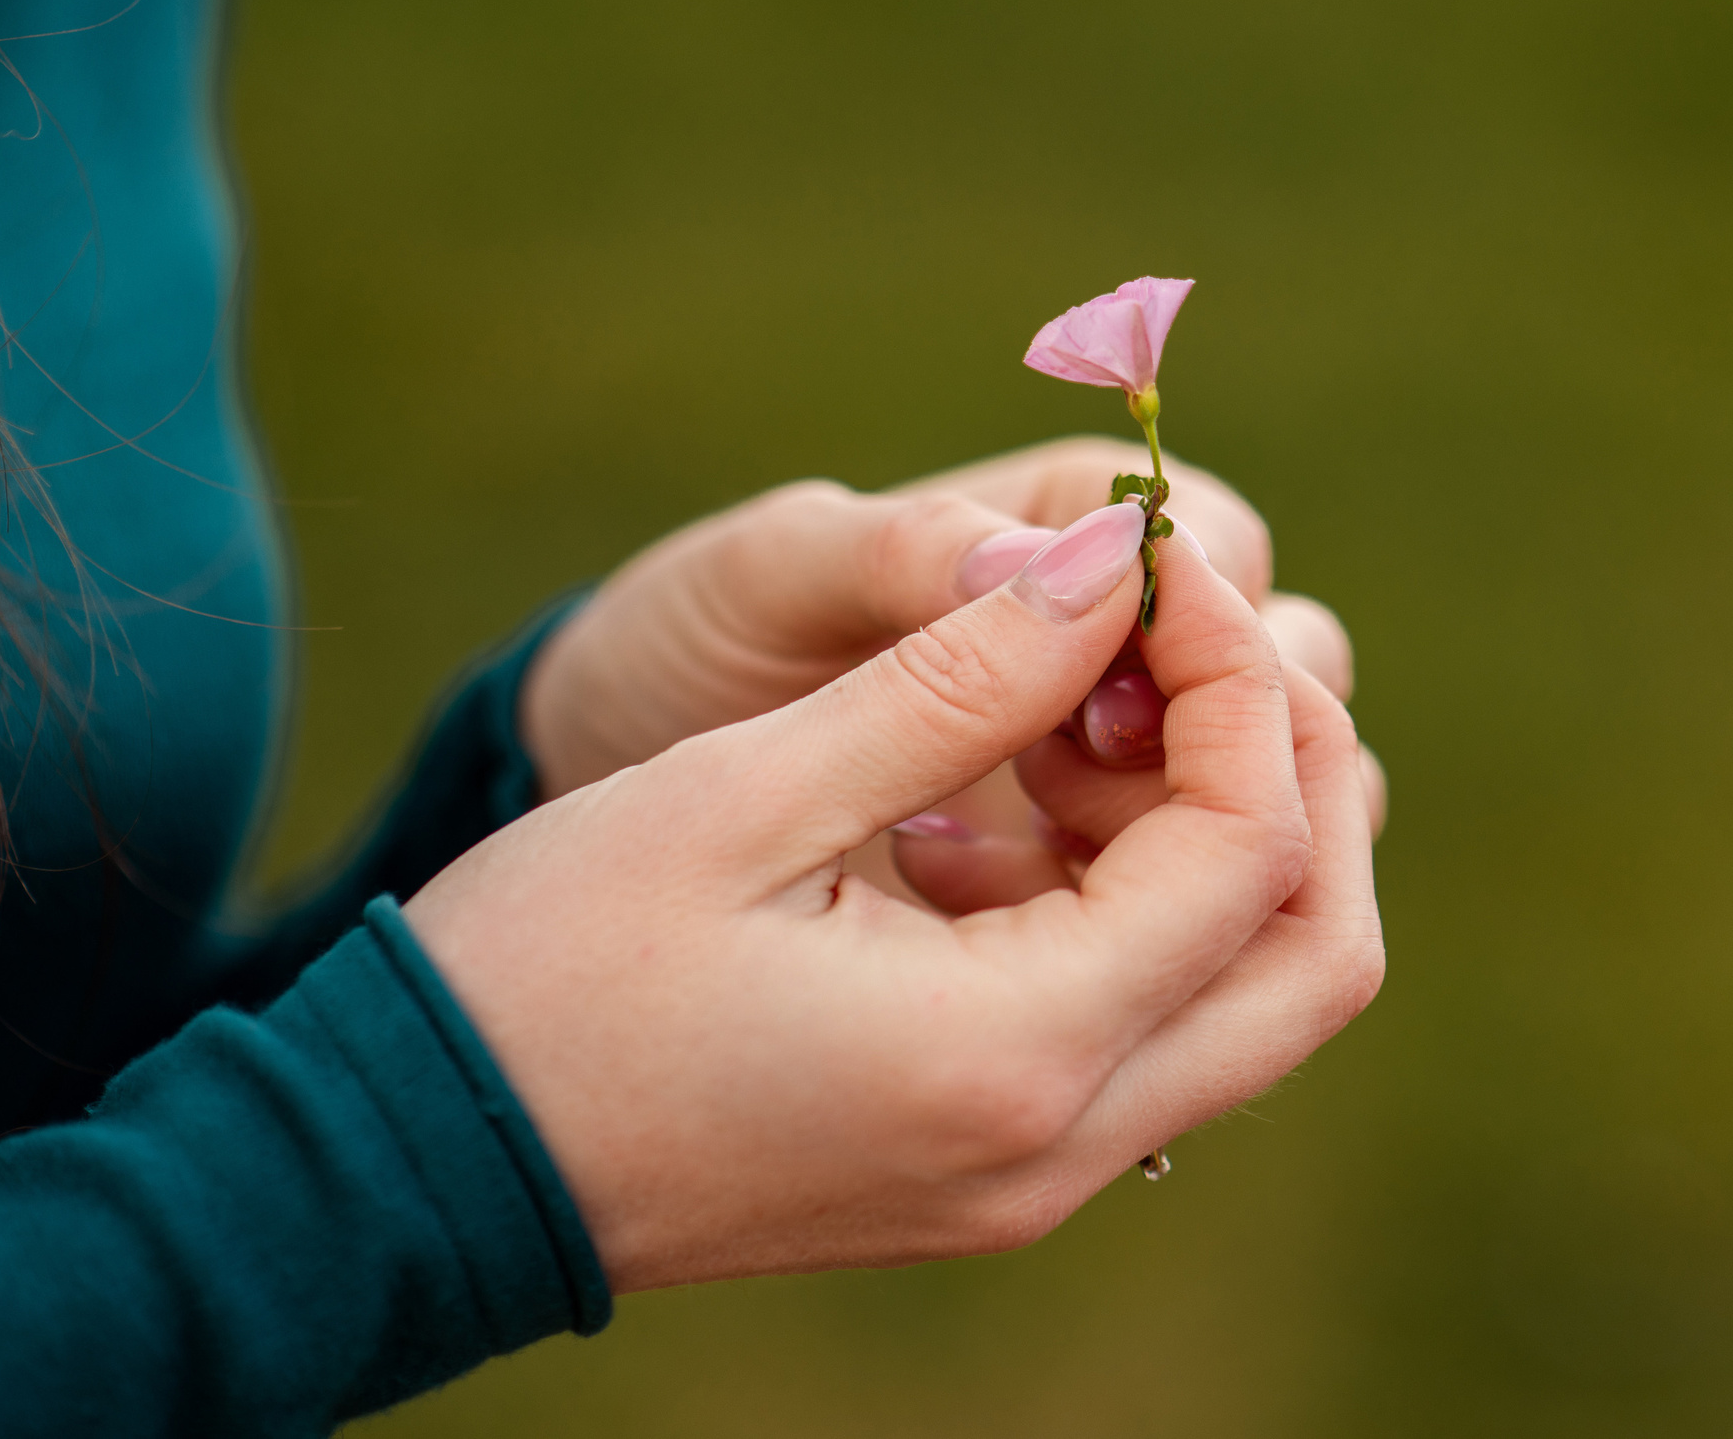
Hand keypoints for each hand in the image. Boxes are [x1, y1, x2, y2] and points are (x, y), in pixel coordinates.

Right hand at [405, 508, 1382, 1289]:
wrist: (417, 1160)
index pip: (1251, 850)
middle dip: (1292, 768)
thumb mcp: (748, 792)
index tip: (1156, 562)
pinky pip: (1149, 1022)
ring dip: (1214, 827)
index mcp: (1014, 1055)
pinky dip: (1135, 895)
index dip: (1237, 678)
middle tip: (1183, 632)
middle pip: (1315, 955)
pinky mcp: (994, 1158)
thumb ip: (959, 677)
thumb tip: (1113, 562)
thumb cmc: (547, 972)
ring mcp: (1036, 1171)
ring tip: (1067, 710)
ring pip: (1249, 994)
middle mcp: (1062, 1144)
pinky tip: (998, 807)